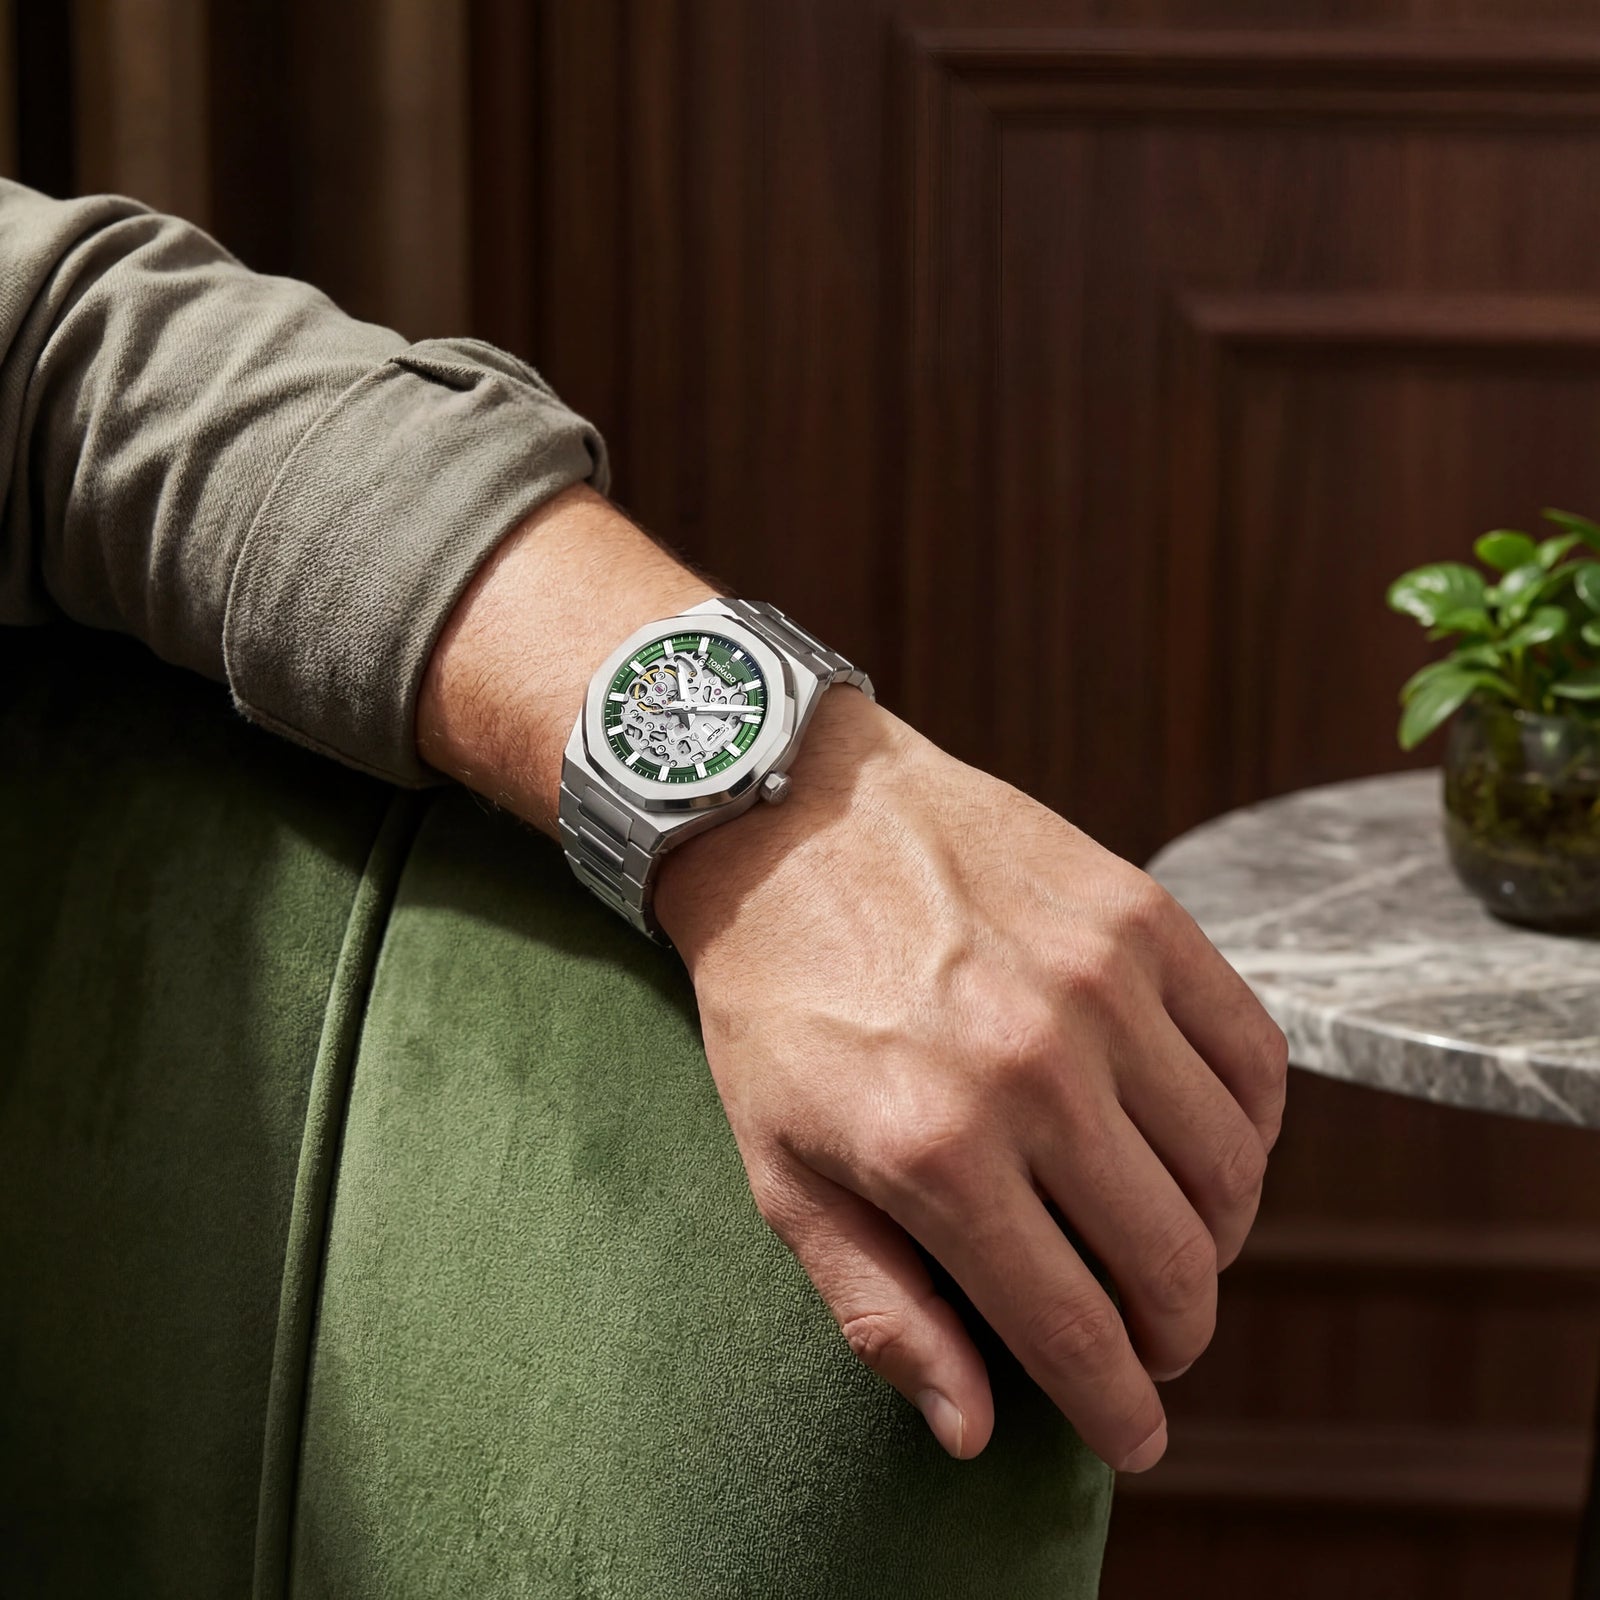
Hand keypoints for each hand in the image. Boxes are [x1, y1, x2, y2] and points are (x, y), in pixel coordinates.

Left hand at [655, 689, 1286, 1469]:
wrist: (789, 820)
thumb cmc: (777, 1001)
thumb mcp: (779, 1166)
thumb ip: (877, 1304)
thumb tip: (971, 1428)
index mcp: (933, 1148)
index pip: (1072, 1327)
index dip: (1116, 1405)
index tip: (1135, 1434)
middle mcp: (1032, 1069)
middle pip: (1171, 1261)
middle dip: (1173, 1333)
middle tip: (1150, 1337)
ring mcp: (1100, 984)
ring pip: (1229, 1169)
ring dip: (1215, 1235)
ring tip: (1170, 1239)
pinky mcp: (1141, 914)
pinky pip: (1254, 1055)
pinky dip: (1251, 1124)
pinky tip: (1204, 1139)